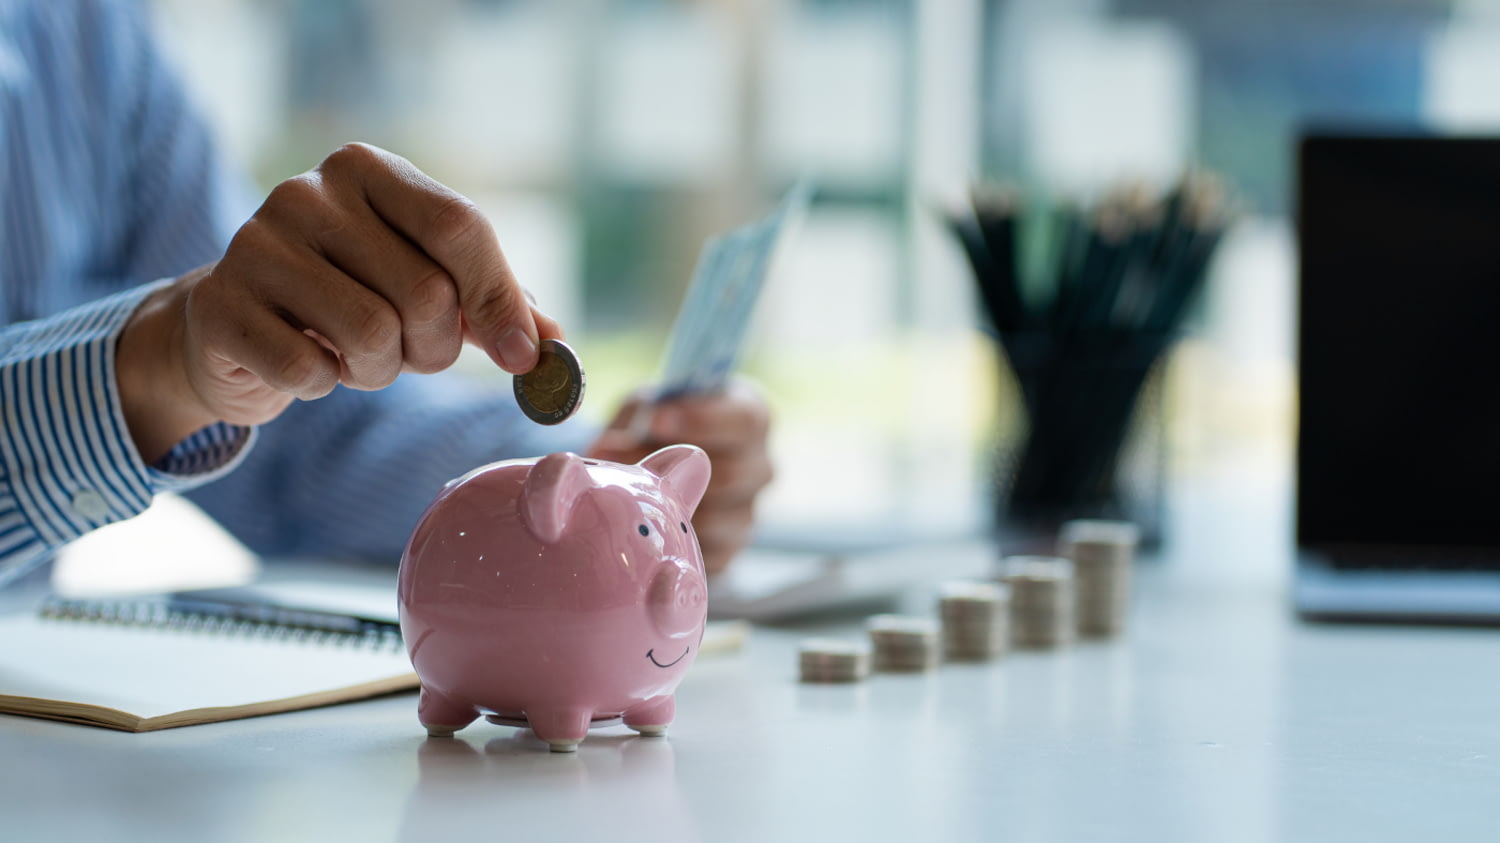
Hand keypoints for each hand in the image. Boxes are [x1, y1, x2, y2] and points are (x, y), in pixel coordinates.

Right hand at [117, 143, 561, 461]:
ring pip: (371, 334)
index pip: (459, 227)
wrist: (238, 326)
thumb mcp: (430, 286)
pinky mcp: (220, 306)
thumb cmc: (353, 299)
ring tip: (358, 357)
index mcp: (367, 170)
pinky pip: (309, 370)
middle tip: (410, 353)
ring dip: (381, 371)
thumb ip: (496, 305)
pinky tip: (308, 364)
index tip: (521, 355)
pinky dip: (323, 386)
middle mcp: (306, 192)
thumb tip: (552, 346)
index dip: (498, 299)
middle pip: (425, 292)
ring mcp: (253, 244)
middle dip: (435, 348)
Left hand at [588, 379, 773, 575]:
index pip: (745, 422)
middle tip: (626, 468)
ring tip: (628, 500)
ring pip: (715, 521)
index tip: (655, 422)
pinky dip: (670, 545)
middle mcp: (759, 467)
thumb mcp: (648, 409)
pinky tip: (647, 528)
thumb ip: (640, 419)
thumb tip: (620, 442)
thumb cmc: (659, 429)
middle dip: (675, 476)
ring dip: (666, 514)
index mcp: (750, 421)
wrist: (662, 473)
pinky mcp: (730, 548)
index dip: (702, 422)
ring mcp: (747, 512)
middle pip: (733, 477)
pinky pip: (705, 555)